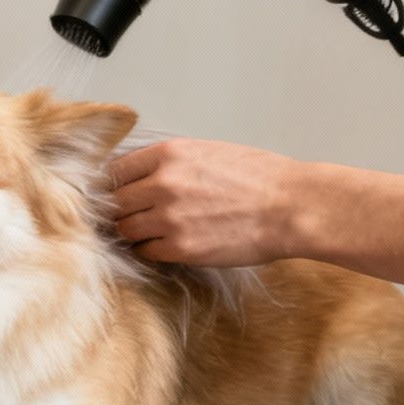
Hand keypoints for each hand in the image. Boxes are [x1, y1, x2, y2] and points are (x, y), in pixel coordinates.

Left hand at [108, 138, 307, 266]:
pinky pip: (146, 252)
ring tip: (150, 232)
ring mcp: (169, 218)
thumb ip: (170, 163)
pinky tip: (167, 245)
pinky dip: (151, 250)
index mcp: (168, 154)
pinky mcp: (181, 248)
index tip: (114, 194)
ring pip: (126, 230)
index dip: (112, 185)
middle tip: (129, 217)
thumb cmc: (258, 178)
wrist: (291, 207)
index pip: (115, 170)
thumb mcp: (208, 152)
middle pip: (115, 202)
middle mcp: (162, 184)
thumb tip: (140, 176)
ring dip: (134, 232)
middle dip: (120, 211)